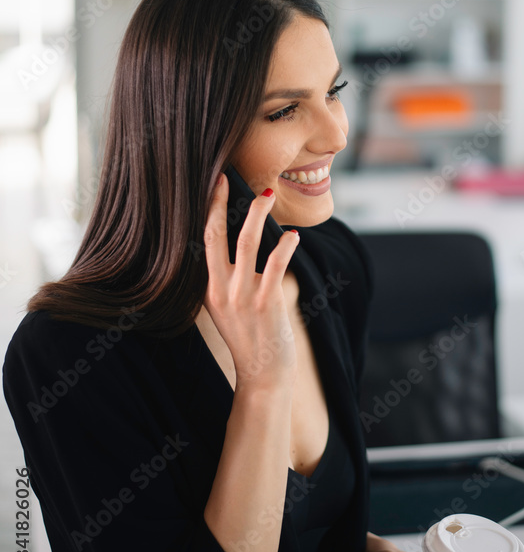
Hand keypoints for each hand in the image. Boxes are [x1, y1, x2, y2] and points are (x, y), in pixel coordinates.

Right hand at [201, 173, 299, 392]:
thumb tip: (240, 241)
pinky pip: (276, 265)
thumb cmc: (250, 337)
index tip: (212, 184)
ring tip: (268, 195)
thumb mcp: (226, 307)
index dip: (207, 210)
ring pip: (246, 243)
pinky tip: (292, 236)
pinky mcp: (266, 303)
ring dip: (258, 215)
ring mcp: (242, 296)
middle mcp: (219, 289)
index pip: (202, 240)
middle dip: (219, 203)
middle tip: (226, 175)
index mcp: (207, 288)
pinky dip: (285, 246)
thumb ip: (226, 278)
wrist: (262, 375)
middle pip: (215, 235)